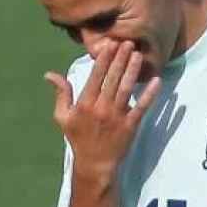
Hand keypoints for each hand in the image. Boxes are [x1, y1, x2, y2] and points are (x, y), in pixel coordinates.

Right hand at [46, 40, 161, 179]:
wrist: (94, 164)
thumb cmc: (78, 138)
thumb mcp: (63, 117)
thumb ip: (61, 94)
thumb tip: (50, 74)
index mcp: (84, 104)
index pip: (95, 77)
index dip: (104, 59)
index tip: (110, 44)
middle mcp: (101, 108)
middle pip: (112, 79)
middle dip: (120, 59)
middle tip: (129, 42)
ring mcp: (117, 117)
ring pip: (126, 89)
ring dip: (133, 71)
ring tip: (139, 55)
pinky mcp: (131, 126)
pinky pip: (142, 108)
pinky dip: (150, 95)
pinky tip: (156, 81)